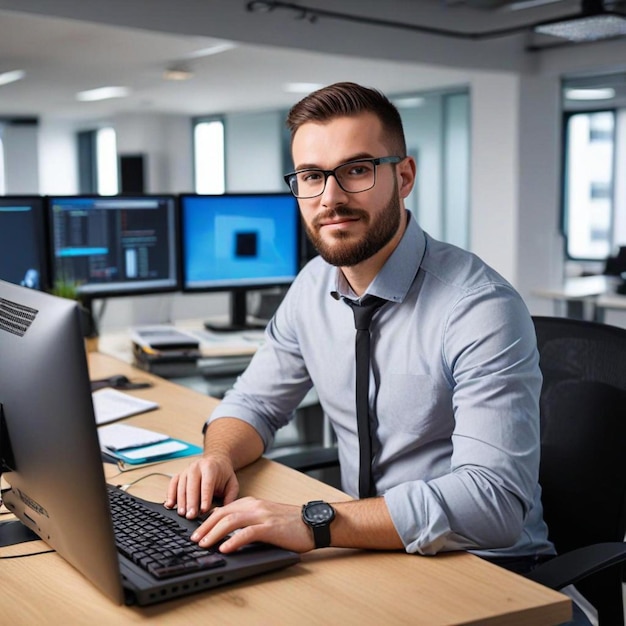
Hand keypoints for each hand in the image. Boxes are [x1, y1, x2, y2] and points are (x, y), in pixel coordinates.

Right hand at [165, 454, 239, 519]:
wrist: (216, 461)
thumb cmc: (224, 475)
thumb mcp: (232, 484)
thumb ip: (229, 498)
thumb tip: (221, 512)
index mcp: (210, 467)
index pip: (207, 484)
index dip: (205, 497)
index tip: (203, 510)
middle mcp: (197, 466)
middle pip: (191, 485)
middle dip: (191, 502)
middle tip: (191, 516)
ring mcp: (186, 470)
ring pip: (181, 485)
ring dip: (180, 501)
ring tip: (182, 513)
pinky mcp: (179, 474)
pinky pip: (173, 484)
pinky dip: (170, 494)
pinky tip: (170, 505)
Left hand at [190, 497, 314, 553]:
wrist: (311, 522)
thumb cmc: (289, 523)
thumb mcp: (264, 517)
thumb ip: (247, 520)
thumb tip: (226, 532)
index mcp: (251, 503)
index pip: (223, 509)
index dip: (206, 521)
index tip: (196, 533)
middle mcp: (254, 506)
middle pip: (222, 514)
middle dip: (205, 527)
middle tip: (194, 540)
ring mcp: (262, 515)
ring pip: (231, 521)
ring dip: (214, 533)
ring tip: (203, 544)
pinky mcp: (270, 527)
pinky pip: (247, 533)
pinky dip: (233, 541)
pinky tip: (225, 548)